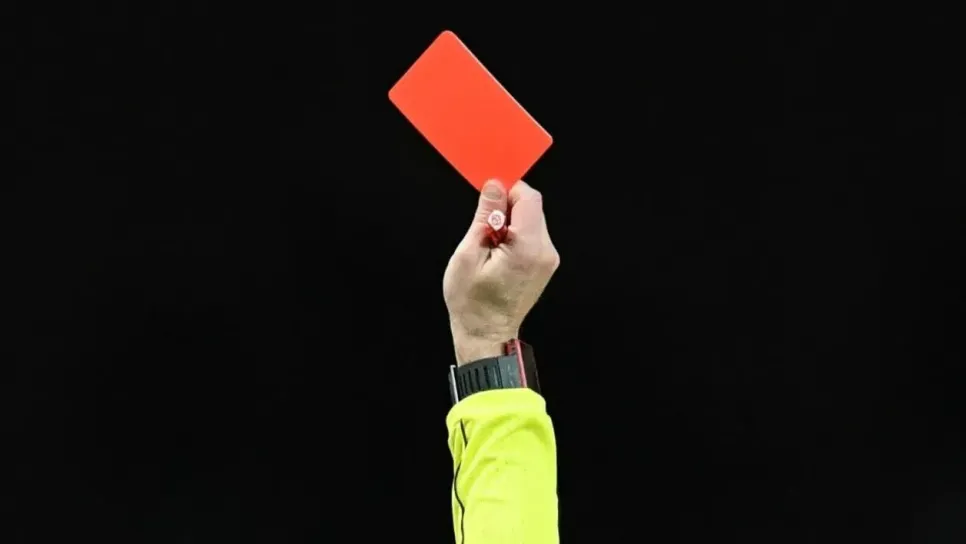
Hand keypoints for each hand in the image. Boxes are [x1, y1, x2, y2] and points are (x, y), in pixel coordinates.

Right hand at [443, 180, 559, 364]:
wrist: (485, 335)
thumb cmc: (473, 304)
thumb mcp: (469, 254)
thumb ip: (485, 215)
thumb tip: (494, 186)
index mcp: (528, 248)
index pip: (528, 197)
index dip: (506, 192)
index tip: (488, 201)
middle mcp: (545, 252)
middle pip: (532, 206)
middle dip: (507, 209)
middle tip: (485, 231)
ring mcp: (548, 259)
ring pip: (532, 219)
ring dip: (510, 224)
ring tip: (491, 248)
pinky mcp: (545, 264)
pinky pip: (532, 235)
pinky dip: (515, 236)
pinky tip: (500, 255)